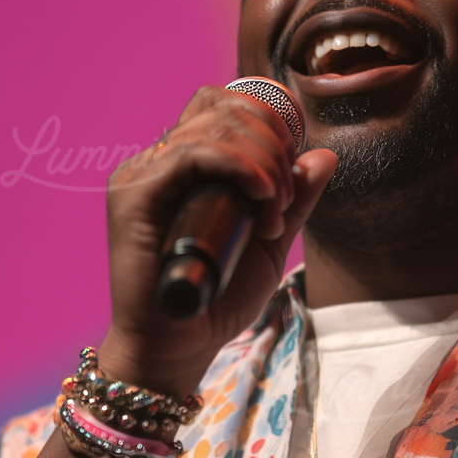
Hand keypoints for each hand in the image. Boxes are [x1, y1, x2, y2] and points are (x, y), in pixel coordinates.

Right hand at [96, 84, 336, 395]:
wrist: (179, 349)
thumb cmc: (217, 300)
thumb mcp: (269, 243)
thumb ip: (293, 200)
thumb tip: (323, 155)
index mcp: (184, 167)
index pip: (223, 109)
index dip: (268, 123)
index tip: (292, 172)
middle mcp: (158, 162)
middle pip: (223, 109)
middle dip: (273, 144)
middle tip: (284, 199)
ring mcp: (143, 176)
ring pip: (214, 126)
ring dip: (263, 161)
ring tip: (274, 209)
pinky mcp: (135, 196)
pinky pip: (192, 153)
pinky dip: (238, 165)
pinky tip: (262, 195)